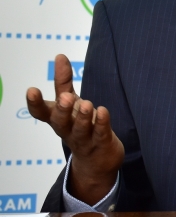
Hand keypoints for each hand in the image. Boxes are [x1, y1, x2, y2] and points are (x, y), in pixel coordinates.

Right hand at [26, 54, 122, 205]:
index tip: (32, 90)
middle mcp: (67, 130)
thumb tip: (59, 56)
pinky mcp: (101, 144)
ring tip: (86, 104)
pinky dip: (102, 123)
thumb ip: (64, 82)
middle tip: (65, 97)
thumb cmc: (80, 126)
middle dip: (61, 110)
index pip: (42, 113)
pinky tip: (103, 112)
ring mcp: (84, 139)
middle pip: (60, 122)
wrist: (96, 160)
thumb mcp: (70, 103)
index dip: (35, 103)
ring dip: (82, 117)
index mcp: (57, 119)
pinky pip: (101, 134)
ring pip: (80, 130)